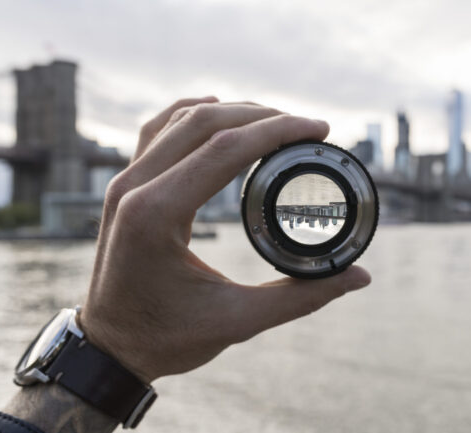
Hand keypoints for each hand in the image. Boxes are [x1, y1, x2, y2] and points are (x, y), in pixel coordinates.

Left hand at [79, 97, 371, 382]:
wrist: (109, 347)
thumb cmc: (167, 338)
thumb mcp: (238, 321)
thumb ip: (302, 297)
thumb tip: (360, 277)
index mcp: (157, 215)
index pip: (226, 149)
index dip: (279, 130)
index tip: (318, 128)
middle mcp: (134, 189)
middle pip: (204, 123)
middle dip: (262, 116)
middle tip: (305, 126)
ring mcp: (124, 183)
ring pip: (180, 119)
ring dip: (232, 112)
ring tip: (275, 120)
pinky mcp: (124, 187)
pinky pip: (157, 130)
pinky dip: (191, 114)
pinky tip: (218, 110)